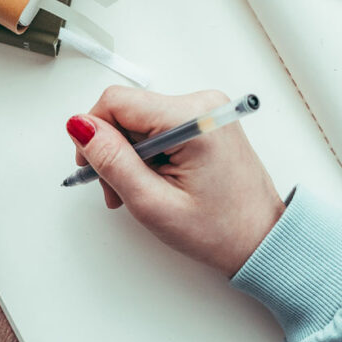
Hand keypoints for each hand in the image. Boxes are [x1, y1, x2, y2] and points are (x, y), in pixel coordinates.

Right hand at [67, 87, 283, 275]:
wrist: (261, 240)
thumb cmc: (220, 230)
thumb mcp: (153, 203)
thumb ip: (112, 161)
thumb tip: (80, 125)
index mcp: (191, 118)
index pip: (116, 101)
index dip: (93, 133)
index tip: (93, 167)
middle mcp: (201, 103)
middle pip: (127, 111)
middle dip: (113, 151)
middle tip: (119, 191)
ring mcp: (205, 110)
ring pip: (139, 121)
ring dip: (130, 156)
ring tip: (142, 192)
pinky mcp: (205, 120)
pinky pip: (158, 126)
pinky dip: (148, 154)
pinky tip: (156, 180)